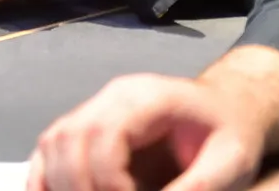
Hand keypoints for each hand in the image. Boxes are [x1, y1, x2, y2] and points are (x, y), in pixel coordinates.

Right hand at [28, 73, 267, 190]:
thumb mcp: (231, 163)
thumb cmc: (230, 133)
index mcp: (147, 97)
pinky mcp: (87, 129)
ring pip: (53, 143)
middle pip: (69, 138)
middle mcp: (113, 97)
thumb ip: (197, 188)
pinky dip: (46, 181)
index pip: (105, 134)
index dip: (107, 181)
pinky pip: (50, 151)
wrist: (226, 110)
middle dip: (79, 188)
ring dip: (60, 185)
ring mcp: (95, 109)